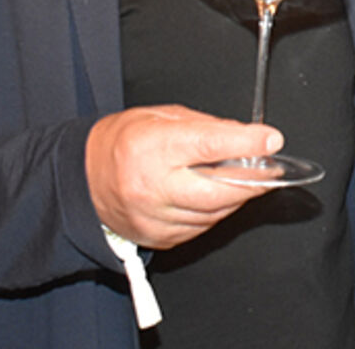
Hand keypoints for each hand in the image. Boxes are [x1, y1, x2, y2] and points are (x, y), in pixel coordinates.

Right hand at [85, 104, 279, 249]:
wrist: (84, 178)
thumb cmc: (122, 142)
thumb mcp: (161, 116)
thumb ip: (206, 126)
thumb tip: (245, 136)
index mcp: (152, 148)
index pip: (210, 146)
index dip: (247, 144)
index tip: (270, 140)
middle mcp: (152, 186)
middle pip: (218, 191)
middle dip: (253, 181)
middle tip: (270, 170)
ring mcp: (154, 217)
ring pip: (214, 213)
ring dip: (236, 197)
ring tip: (241, 180)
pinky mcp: (158, 237)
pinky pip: (202, 228)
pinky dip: (217, 212)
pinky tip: (216, 197)